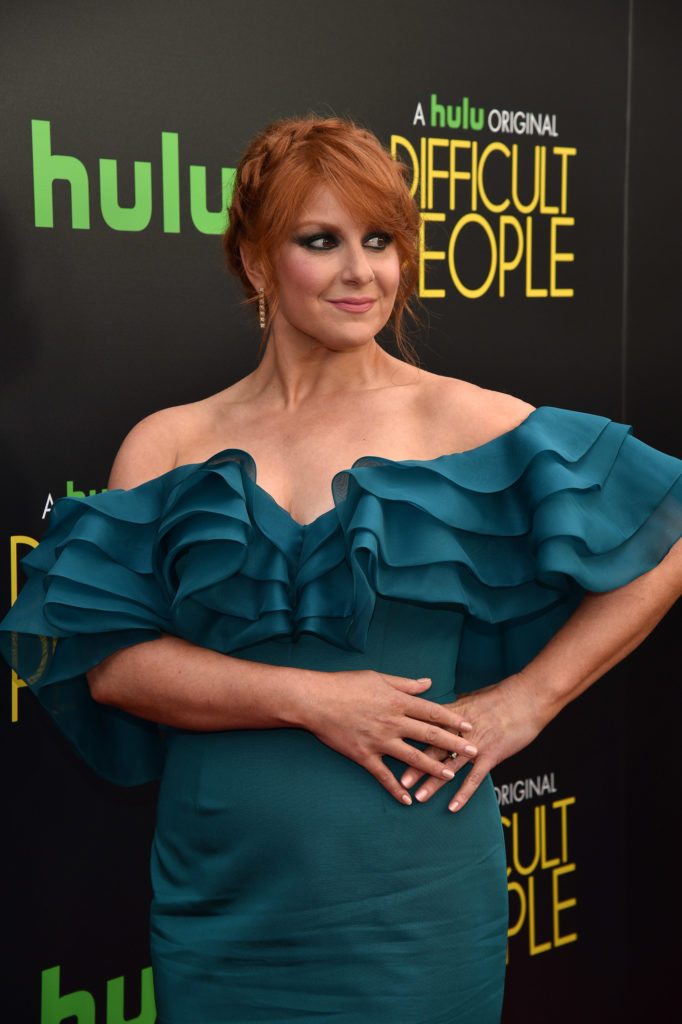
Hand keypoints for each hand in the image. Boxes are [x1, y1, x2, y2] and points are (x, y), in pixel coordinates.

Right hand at [302, 671, 478, 804]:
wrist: (315, 700)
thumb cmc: (345, 684)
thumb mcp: (378, 677)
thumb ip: (405, 684)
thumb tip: (428, 683)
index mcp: (396, 701)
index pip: (432, 711)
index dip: (453, 719)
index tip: (470, 726)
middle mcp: (392, 722)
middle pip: (429, 735)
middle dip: (454, 744)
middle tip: (473, 751)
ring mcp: (379, 741)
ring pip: (412, 757)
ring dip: (432, 768)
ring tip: (449, 775)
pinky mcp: (363, 756)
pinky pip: (383, 775)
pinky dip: (395, 789)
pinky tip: (407, 800)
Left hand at [399, 675, 544, 811]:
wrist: (526, 699)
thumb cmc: (499, 696)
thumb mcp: (471, 698)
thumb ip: (453, 708)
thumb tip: (437, 710)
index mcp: (453, 715)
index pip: (424, 728)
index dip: (408, 740)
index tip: (393, 748)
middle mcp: (460, 731)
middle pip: (432, 749)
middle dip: (414, 765)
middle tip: (399, 781)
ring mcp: (475, 745)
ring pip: (449, 766)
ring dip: (433, 783)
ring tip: (418, 797)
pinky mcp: (491, 755)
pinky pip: (474, 778)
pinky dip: (463, 794)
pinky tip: (452, 807)